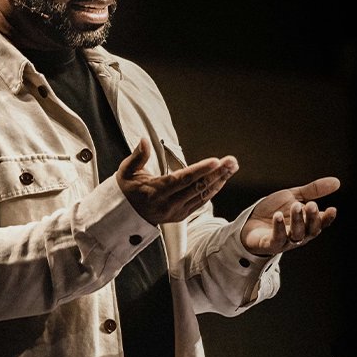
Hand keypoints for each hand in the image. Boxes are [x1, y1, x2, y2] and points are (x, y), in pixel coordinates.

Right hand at [116, 138, 237, 225]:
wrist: (124, 215)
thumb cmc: (127, 188)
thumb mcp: (126, 171)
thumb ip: (138, 156)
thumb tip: (144, 140)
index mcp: (155, 192)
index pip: (182, 179)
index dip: (200, 170)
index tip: (216, 160)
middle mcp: (168, 204)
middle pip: (197, 187)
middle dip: (217, 173)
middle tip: (232, 161)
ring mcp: (176, 212)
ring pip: (202, 195)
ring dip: (219, 180)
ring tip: (232, 166)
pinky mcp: (181, 216)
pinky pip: (201, 202)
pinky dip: (213, 190)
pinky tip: (222, 179)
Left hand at [241, 177, 339, 255]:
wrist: (250, 220)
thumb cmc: (275, 209)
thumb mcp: (294, 196)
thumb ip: (314, 190)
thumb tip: (337, 182)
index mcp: (307, 224)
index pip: (321, 223)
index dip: (327, 218)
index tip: (332, 209)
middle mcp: (299, 235)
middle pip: (310, 230)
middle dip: (312, 218)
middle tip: (311, 205)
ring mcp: (285, 241)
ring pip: (296, 235)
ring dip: (297, 221)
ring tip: (296, 206)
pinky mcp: (270, 244)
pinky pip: (277, 239)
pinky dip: (279, 228)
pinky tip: (278, 216)